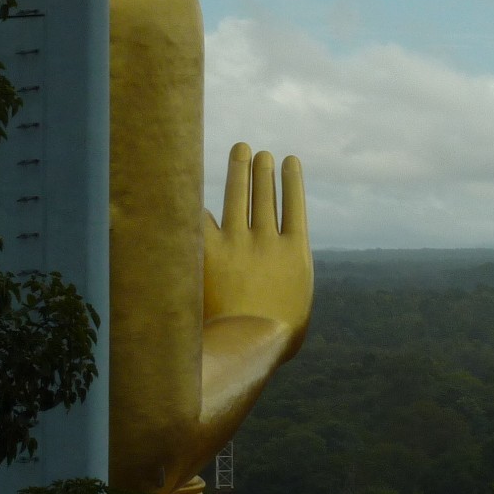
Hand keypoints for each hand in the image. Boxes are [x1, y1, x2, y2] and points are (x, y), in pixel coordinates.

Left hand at [203, 143, 311, 360]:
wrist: (250, 341)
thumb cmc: (277, 339)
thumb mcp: (296, 312)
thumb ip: (288, 291)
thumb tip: (280, 295)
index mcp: (296, 252)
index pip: (294, 205)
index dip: (291, 181)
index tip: (289, 161)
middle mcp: (268, 240)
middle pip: (265, 196)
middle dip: (262, 172)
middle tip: (260, 154)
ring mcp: (238, 244)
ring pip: (239, 198)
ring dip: (240, 172)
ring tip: (241, 152)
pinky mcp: (210, 253)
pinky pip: (202, 222)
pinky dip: (198, 206)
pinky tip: (196, 190)